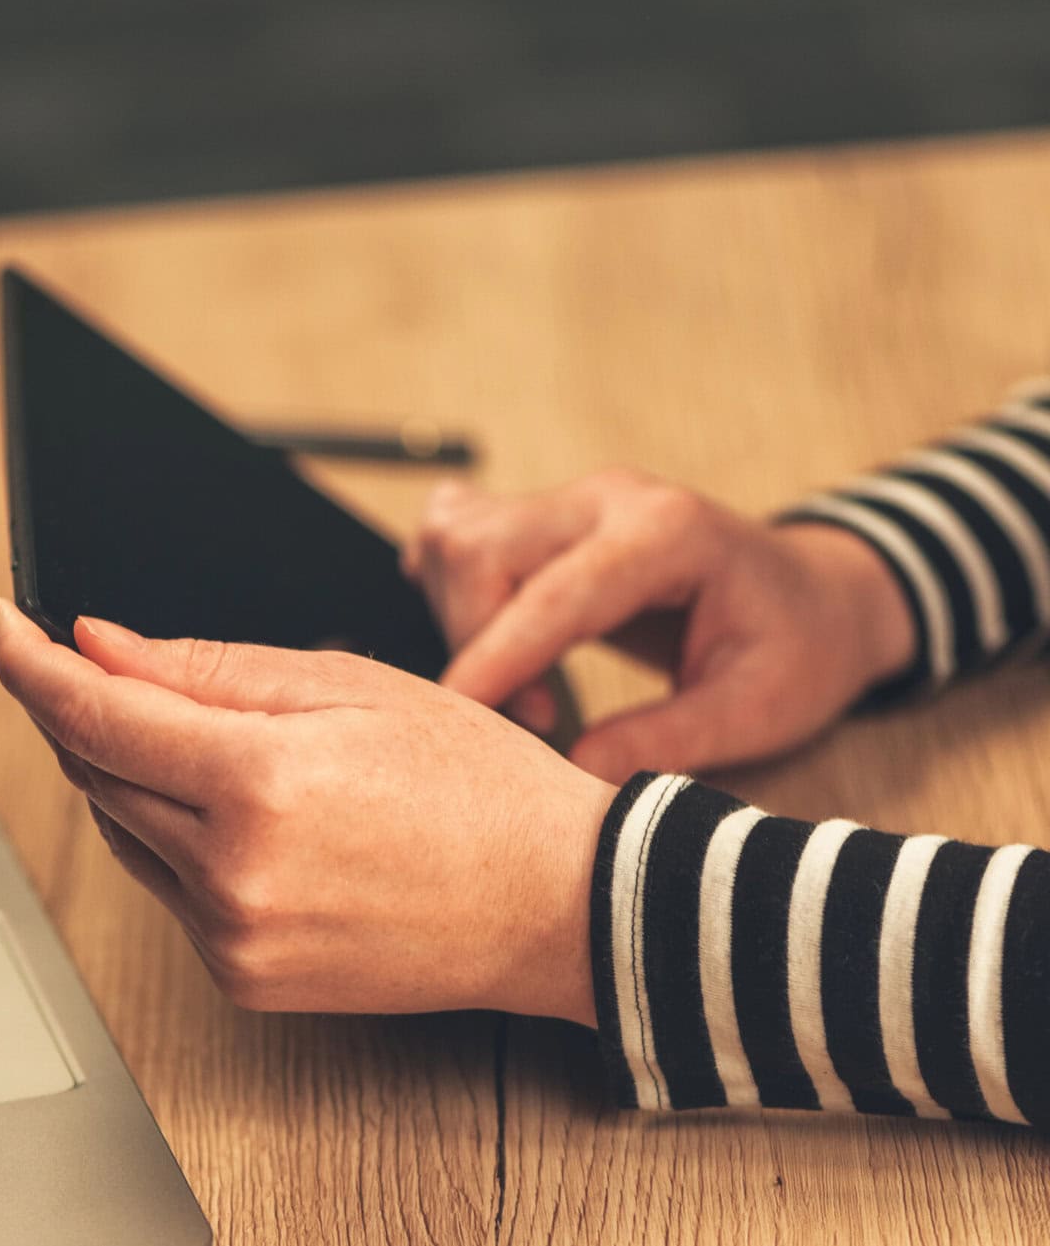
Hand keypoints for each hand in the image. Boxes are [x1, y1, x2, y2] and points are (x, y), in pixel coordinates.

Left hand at [0, 598, 612, 1024]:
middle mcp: (233, 873)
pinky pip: (168, 889)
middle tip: (93, 661)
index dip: (29, 662)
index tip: (3, 624)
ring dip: (128, 774)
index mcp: (260, 784)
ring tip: (204, 739)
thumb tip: (99, 646)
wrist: (558, 905)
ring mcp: (234, 937)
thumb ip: (206, 669)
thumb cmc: (477, 784)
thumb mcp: (349, 686)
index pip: (92, 713)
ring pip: (123, 832)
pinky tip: (232, 811)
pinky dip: (172, 838)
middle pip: (94, 772)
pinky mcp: (244, 979)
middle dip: (79, 708)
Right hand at [407, 468, 916, 782]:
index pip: (555, 591)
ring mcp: (573, 499)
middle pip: (482, 548)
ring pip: (457, 537)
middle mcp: (609, 499)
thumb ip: (667, 740)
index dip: (498, 658)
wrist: (817, 597)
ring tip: (518, 681)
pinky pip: (459, 532)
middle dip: (475, 640)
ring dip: (460, 616)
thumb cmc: (799, 650)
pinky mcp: (547, 515)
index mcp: (669, 532)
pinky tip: (487, 635)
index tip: (463, 716)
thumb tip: (574, 771)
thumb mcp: (759, 710)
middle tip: (531, 714)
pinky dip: (451, 587)